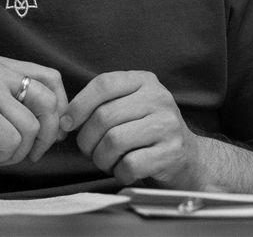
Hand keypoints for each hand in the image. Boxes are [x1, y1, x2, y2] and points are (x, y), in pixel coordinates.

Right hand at [0, 56, 66, 173]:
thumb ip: (21, 105)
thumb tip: (64, 125)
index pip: (51, 78)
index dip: (60, 107)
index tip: (53, 131)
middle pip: (48, 101)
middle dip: (47, 135)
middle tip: (29, 153)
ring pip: (31, 127)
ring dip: (17, 151)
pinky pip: (12, 141)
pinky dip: (0, 156)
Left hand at [62, 70, 206, 187]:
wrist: (188, 157)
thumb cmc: (146, 130)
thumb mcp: (130, 105)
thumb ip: (102, 103)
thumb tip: (65, 119)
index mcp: (144, 81)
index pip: (104, 84)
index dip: (79, 104)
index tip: (67, 123)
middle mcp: (159, 98)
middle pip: (104, 116)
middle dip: (87, 139)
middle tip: (88, 150)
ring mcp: (168, 125)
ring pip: (114, 141)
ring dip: (101, 158)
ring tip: (105, 161)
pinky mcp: (172, 152)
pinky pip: (130, 164)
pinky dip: (119, 172)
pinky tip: (123, 170)